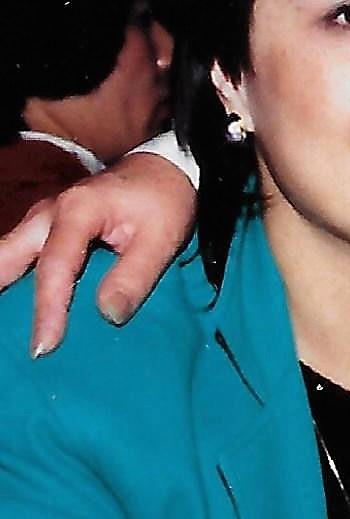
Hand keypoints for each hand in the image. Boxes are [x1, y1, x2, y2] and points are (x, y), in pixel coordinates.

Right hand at [0, 152, 197, 354]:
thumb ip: (134, 276)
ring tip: (7, 326)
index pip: (55, 267)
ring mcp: (42, 219)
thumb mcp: (160, 239)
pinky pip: (20, 255)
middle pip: (7, 255)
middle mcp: (48, 213)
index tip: (44, 348)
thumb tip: (108, 316)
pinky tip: (15, 308)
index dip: (48, 309)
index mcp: (77, 211)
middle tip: (4, 336)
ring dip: (2, 285)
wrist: (163, 170)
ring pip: (7, 253)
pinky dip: (13, 279)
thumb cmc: (163, 202)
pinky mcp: (45, 228)